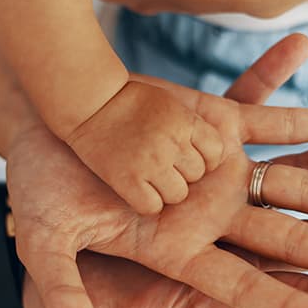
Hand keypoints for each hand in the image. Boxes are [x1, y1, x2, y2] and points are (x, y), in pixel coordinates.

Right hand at [6, 35, 307, 307]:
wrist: (41, 149)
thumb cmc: (38, 204)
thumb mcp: (46, 259)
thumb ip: (67, 305)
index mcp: (182, 262)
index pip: (254, 290)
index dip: (305, 303)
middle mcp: (213, 222)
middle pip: (300, 234)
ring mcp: (217, 175)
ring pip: (296, 171)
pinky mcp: (211, 130)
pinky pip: (261, 110)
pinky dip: (294, 92)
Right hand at [66, 80, 224, 214]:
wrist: (89, 101)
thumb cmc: (130, 103)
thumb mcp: (171, 103)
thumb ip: (194, 127)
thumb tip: (217, 157)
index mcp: (186, 121)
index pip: (216, 152)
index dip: (202, 156)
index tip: (183, 152)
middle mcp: (172, 141)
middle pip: (198, 175)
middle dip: (183, 172)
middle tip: (159, 160)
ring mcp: (150, 162)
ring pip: (178, 194)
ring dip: (165, 189)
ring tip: (146, 173)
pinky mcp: (127, 180)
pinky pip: (152, 206)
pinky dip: (145, 202)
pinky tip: (134, 187)